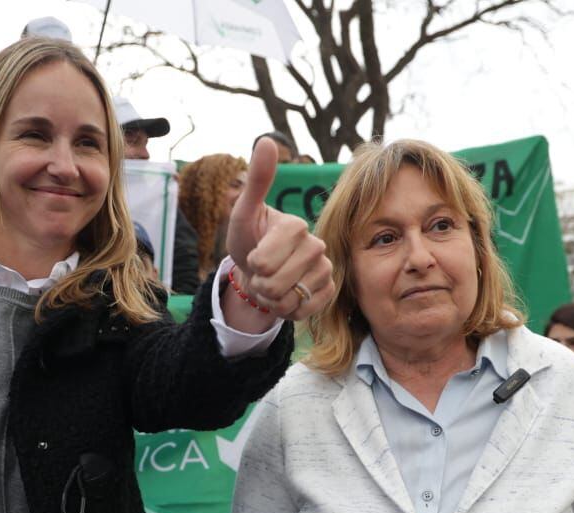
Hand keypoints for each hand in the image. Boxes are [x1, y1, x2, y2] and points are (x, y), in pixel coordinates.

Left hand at [223, 137, 332, 322]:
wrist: (259, 269)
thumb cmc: (249, 238)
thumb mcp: (243, 212)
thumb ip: (256, 180)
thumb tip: (267, 140)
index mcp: (296, 225)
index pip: (264, 260)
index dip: (251, 265)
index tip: (253, 255)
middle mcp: (317, 244)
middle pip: (276, 283)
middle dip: (260, 284)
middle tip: (260, 272)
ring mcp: (326, 269)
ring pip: (289, 300)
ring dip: (271, 299)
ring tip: (271, 284)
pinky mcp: (329, 291)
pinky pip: (304, 312)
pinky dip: (287, 311)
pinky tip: (286, 296)